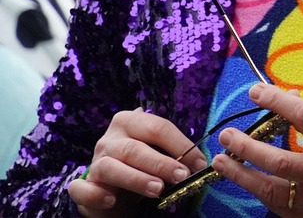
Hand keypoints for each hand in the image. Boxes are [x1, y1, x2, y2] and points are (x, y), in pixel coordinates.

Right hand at [67, 108, 207, 217]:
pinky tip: (112, 201)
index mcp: (130, 122)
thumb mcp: (157, 152)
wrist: (113, 187)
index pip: (157, 127)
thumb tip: (200, 159)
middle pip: (134, 148)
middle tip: (181, 176)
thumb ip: (173, 152)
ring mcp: (94, 162)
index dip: (180, 145)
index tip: (199, 164)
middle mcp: (109, 139)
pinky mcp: (83, 185)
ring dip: (136, 178)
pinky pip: (83, 189)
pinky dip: (97, 195)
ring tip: (158, 189)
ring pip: (111, 167)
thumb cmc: (141, 164)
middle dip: (160, 163)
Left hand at [211, 83, 302, 216]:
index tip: (255, 92)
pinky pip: (276, 205)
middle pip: (278, 158)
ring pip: (267, 189)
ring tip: (220, 161)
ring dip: (239, 174)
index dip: (275, 100)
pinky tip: (247, 181)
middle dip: (245, 147)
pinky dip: (259, 192)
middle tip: (226, 135)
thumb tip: (289, 103)